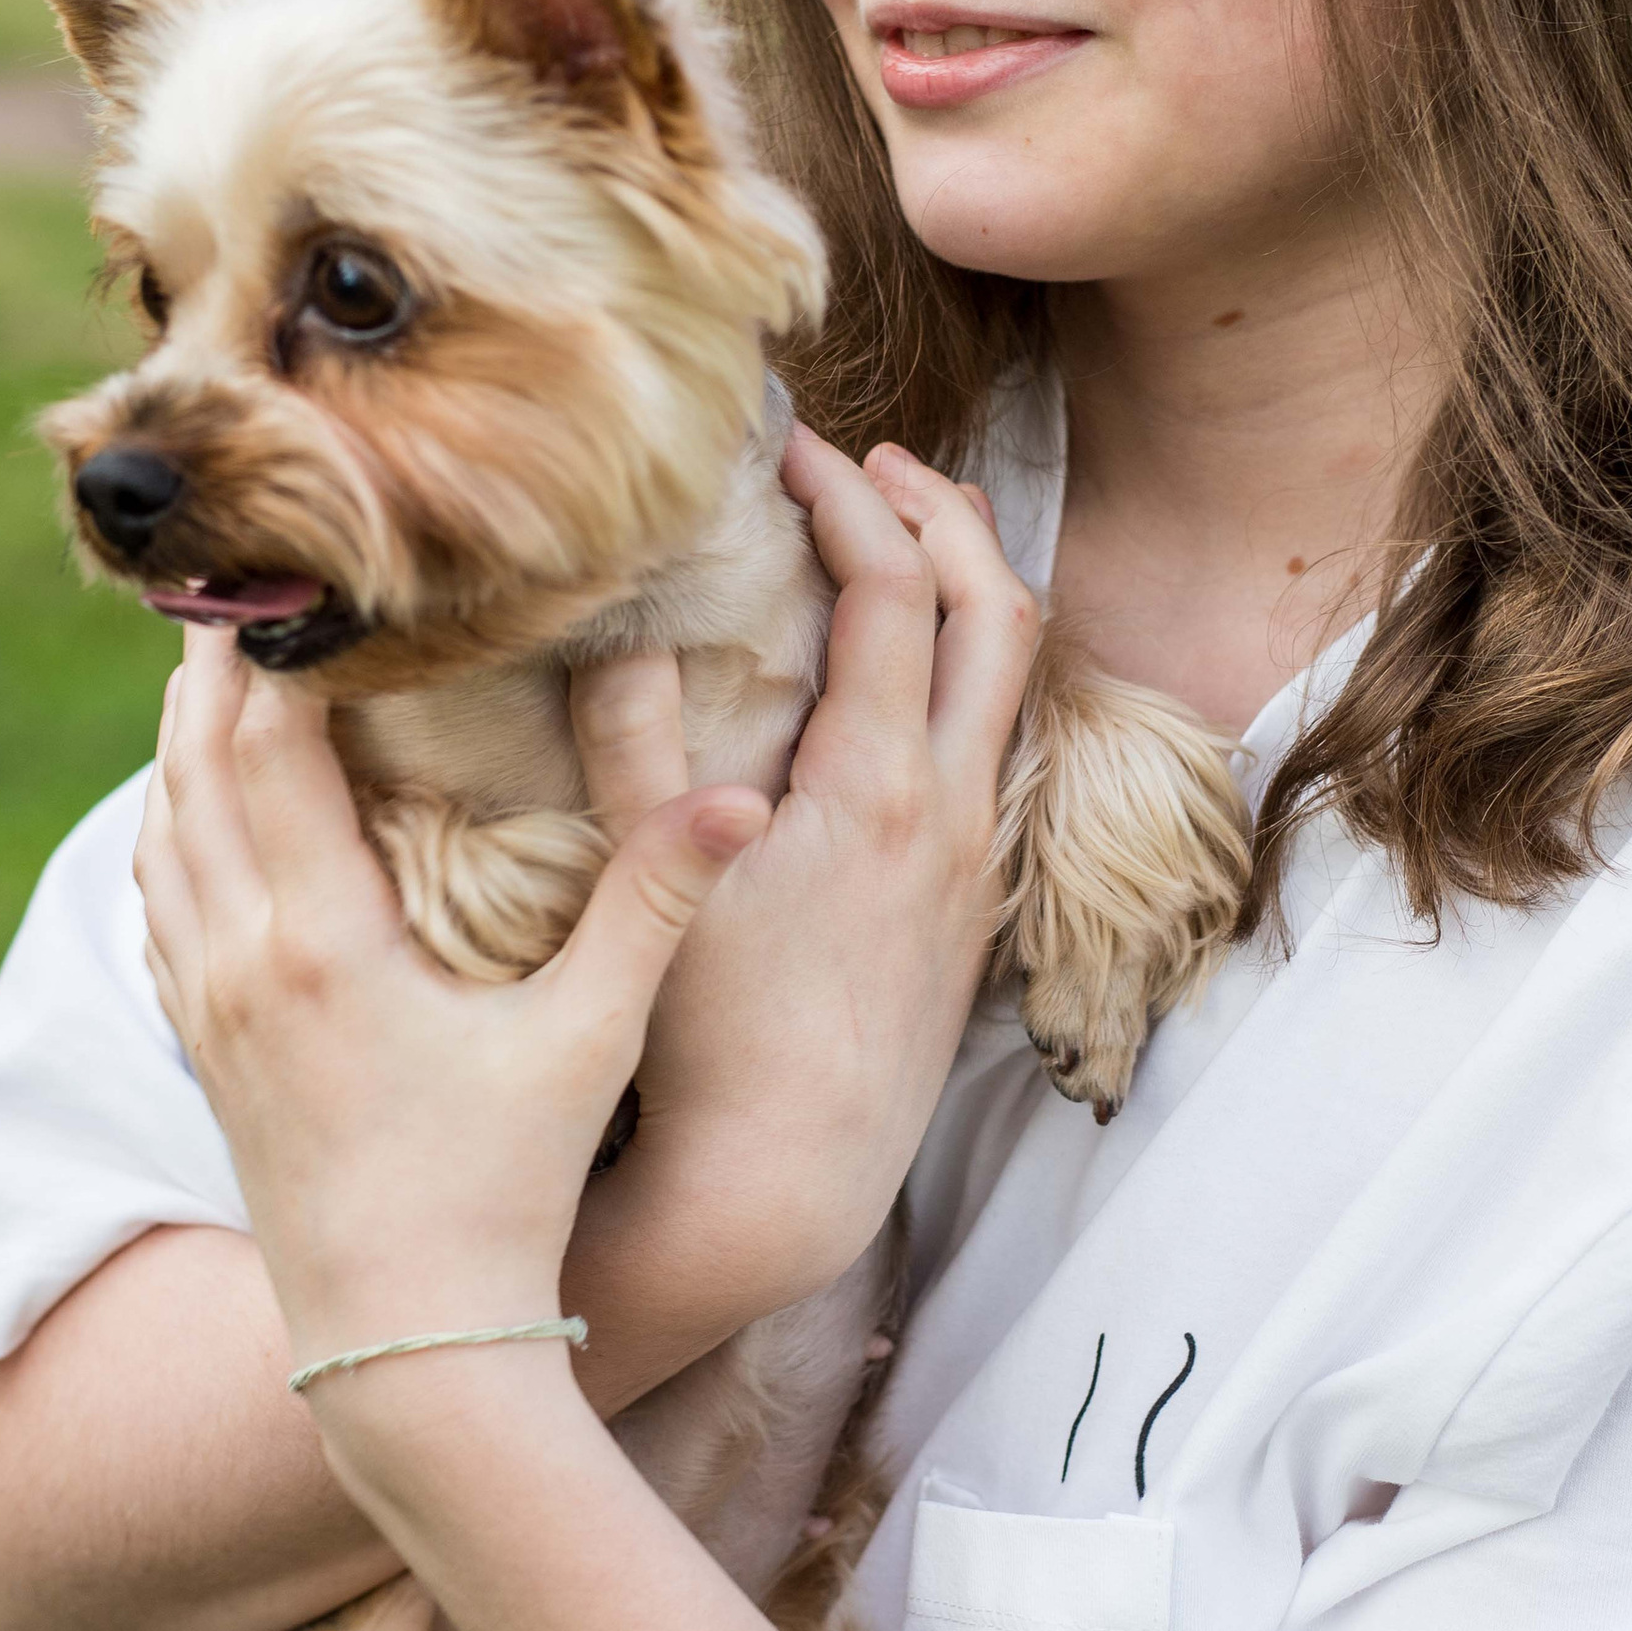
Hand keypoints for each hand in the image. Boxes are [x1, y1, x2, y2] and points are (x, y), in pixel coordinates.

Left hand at [134, 627, 764, 1389]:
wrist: (401, 1351)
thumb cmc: (505, 1197)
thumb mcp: (590, 1045)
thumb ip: (653, 909)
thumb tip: (741, 802)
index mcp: (324, 942)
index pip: (268, 747)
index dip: (272, 650)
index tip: (295, 568)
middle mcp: (243, 964)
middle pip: (192, 769)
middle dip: (211, 670)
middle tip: (244, 579)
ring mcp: (212, 1012)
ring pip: (163, 832)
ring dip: (183, 743)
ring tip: (217, 669)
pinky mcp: (208, 1055)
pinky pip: (163, 904)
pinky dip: (174, 828)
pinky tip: (202, 809)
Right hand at [565, 427, 1041, 1327]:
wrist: (787, 1182)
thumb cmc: (705, 1046)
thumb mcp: (647, 883)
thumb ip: (631, 744)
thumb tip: (619, 624)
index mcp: (878, 788)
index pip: (893, 588)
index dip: (846, 496)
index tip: (788, 448)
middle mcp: (954, 813)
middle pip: (994, 608)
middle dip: (940, 512)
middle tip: (870, 460)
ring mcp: (976, 860)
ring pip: (1013, 678)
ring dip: (967, 586)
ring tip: (904, 535)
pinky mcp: (972, 906)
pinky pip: (997, 742)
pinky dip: (963, 668)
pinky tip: (902, 677)